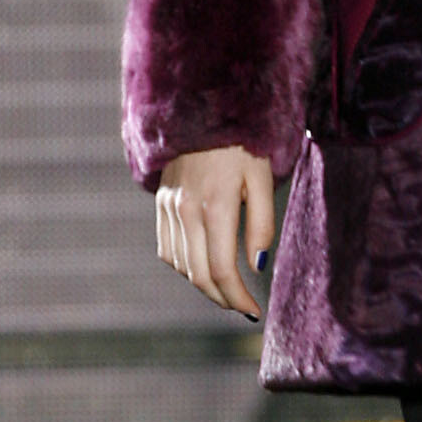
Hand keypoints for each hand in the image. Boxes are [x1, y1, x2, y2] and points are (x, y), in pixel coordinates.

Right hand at [157, 146, 274, 317]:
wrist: (201, 109)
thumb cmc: (242, 143)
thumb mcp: (261, 177)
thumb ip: (261, 223)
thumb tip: (257, 265)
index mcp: (215, 206)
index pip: (222, 270)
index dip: (238, 298)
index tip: (254, 312)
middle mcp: (185, 211)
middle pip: (199, 275)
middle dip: (222, 299)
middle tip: (243, 308)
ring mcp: (168, 208)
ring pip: (181, 266)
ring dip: (204, 285)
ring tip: (228, 290)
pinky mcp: (160, 203)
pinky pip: (167, 249)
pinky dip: (185, 266)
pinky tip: (204, 266)